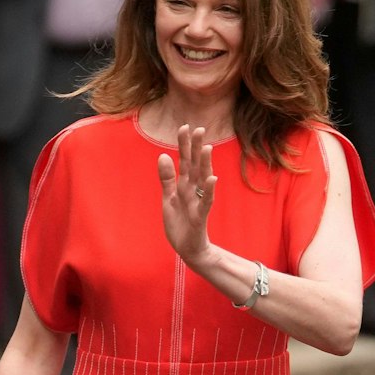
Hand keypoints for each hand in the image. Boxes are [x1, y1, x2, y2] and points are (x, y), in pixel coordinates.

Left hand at [155, 124, 216, 266]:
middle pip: (195, 165)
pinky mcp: (200, 215)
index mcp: (184, 185)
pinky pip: (206, 201)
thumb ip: (167, 177)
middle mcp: (193, 190)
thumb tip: (162, 155)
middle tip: (200, 129)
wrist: (187, 247)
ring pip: (202, 179)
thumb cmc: (179, 222)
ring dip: (205, 164)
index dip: (184, 145)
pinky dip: (209, 190)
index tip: (185, 126)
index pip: (185, 161)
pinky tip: (212, 178)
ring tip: (207, 148)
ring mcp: (198, 201)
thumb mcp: (168, 197)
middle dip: (196, 148)